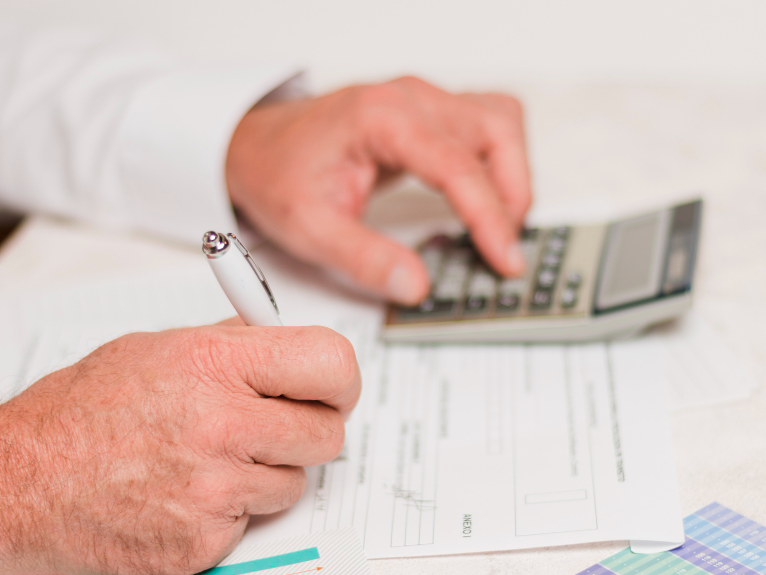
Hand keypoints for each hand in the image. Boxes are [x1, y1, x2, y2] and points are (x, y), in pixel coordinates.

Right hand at [0, 321, 359, 574]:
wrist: (18, 480)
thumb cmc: (81, 412)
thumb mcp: (160, 348)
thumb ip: (233, 346)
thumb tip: (289, 346)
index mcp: (215, 363)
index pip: (331, 364)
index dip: (340, 380)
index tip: (331, 389)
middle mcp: (223, 424)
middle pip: (328, 434)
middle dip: (308, 430)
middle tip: (273, 427)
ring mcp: (216, 488)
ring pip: (295, 482)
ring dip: (266, 473)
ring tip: (209, 460)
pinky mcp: (205, 540)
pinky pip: (253, 522)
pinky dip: (230, 511)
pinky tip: (184, 493)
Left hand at [226, 76, 531, 304]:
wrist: (254, 146)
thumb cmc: (277, 174)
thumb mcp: (309, 227)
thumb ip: (364, 259)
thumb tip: (416, 286)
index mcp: (381, 117)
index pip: (457, 164)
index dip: (489, 216)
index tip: (504, 258)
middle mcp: (409, 98)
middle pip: (496, 132)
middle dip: (511, 195)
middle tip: (503, 249)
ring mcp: (422, 101)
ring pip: (500, 123)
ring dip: (511, 175)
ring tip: (498, 228)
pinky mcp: (428, 113)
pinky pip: (486, 126)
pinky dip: (498, 162)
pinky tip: (484, 199)